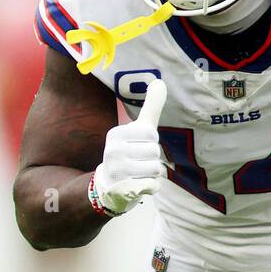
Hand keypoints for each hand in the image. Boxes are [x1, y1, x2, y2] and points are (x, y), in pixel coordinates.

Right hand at [94, 78, 167, 213]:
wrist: (109, 186)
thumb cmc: (128, 154)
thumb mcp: (138, 129)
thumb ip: (151, 107)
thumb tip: (160, 81)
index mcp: (116, 134)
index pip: (151, 134)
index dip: (150, 143)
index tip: (137, 147)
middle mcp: (113, 151)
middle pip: (154, 152)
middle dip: (152, 159)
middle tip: (137, 163)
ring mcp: (117, 172)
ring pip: (156, 169)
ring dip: (153, 174)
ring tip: (138, 174)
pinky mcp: (124, 190)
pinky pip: (153, 185)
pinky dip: (152, 187)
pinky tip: (139, 186)